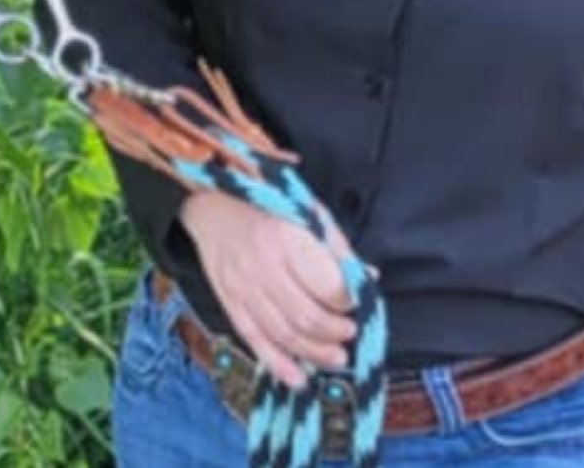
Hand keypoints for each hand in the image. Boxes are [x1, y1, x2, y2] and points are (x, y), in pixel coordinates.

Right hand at [178, 188, 355, 387]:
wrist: (214, 205)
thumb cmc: (268, 206)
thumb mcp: (307, 213)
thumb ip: (337, 248)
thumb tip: (368, 278)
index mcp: (287, 238)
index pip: (326, 285)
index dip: (348, 301)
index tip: (358, 303)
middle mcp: (263, 266)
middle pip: (306, 316)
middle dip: (335, 332)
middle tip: (350, 333)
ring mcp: (243, 288)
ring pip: (283, 334)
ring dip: (315, 353)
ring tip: (337, 358)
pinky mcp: (230, 304)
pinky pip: (255, 341)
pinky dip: (278, 364)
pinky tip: (299, 377)